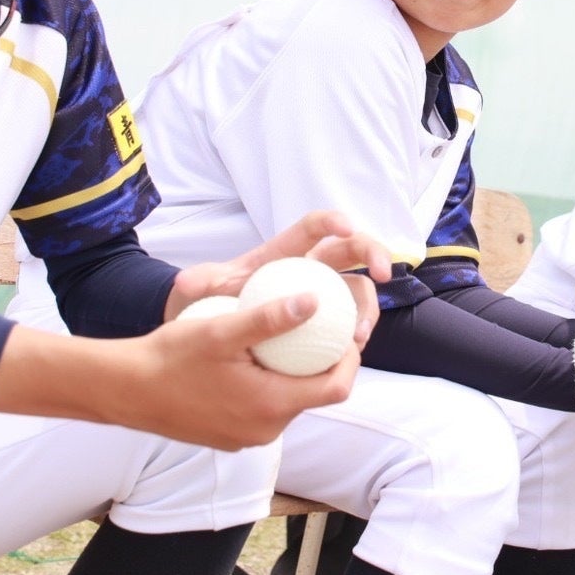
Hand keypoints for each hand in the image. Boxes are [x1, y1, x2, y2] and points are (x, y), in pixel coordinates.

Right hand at [126, 299, 365, 448]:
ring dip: (296, 375)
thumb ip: (269, 318)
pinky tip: (257, 360)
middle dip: (324, 364)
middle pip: (316, 396)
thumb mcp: (222, 330)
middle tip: (320, 329)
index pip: (336, 387)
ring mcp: (247, 438)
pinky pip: (265, 412)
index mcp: (271, 406)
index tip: (345, 331)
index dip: (350, 360)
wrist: (126, 390)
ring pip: (290, 404)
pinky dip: (271, 387)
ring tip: (291, 340)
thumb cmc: (171, 357)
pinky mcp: (232, 438)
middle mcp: (265, 430)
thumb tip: (315, 300)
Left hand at [164, 210, 389, 344]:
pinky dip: (356, 333)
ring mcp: (321, 297)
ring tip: (361, 333)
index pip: (313, 227)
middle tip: (384, 273)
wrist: (207, 336)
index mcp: (283, 254)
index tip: (346, 227)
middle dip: (375, 253)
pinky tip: (352, 352)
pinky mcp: (324, 325)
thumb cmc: (207, 305)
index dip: (332, 221)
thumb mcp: (201, 292)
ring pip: (357, 290)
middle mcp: (308, 270)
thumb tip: (189, 281)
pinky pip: (349, 323)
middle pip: (351, 251)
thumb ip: (200, 283)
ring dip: (368, 306)